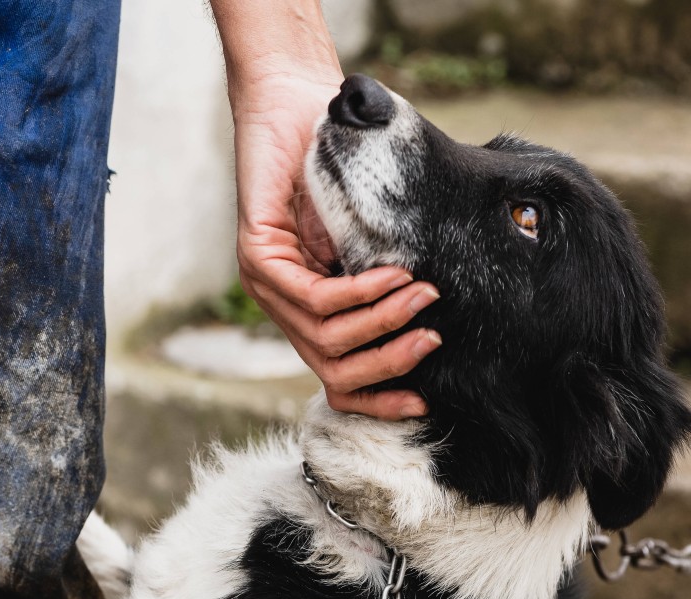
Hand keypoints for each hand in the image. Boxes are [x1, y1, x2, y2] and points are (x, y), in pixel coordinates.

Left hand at [230, 74, 439, 419]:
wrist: (297, 104)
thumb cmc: (338, 165)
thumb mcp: (368, 235)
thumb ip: (385, 276)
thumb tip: (433, 316)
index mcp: (305, 308)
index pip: (336, 376)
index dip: (377, 397)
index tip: (423, 402)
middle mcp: (280, 305)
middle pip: (333, 368)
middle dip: (389, 362)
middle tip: (433, 339)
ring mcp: (264, 283)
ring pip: (326, 337)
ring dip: (382, 322)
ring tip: (424, 298)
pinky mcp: (257, 256)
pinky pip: (314, 297)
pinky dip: (359, 294)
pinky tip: (393, 276)